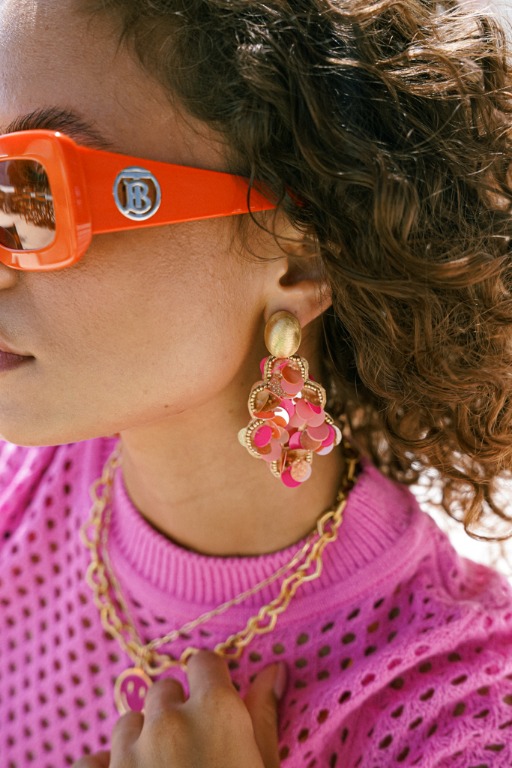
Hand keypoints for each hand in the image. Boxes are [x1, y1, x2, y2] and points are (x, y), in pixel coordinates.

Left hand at [73, 650, 285, 767]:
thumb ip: (263, 716)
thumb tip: (273, 670)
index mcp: (215, 711)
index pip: (204, 662)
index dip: (210, 678)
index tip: (214, 697)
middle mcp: (167, 720)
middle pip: (164, 690)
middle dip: (176, 710)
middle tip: (193, 749)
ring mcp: (127, 752)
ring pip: (128, 722)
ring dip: (141, 739)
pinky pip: (92, 760)